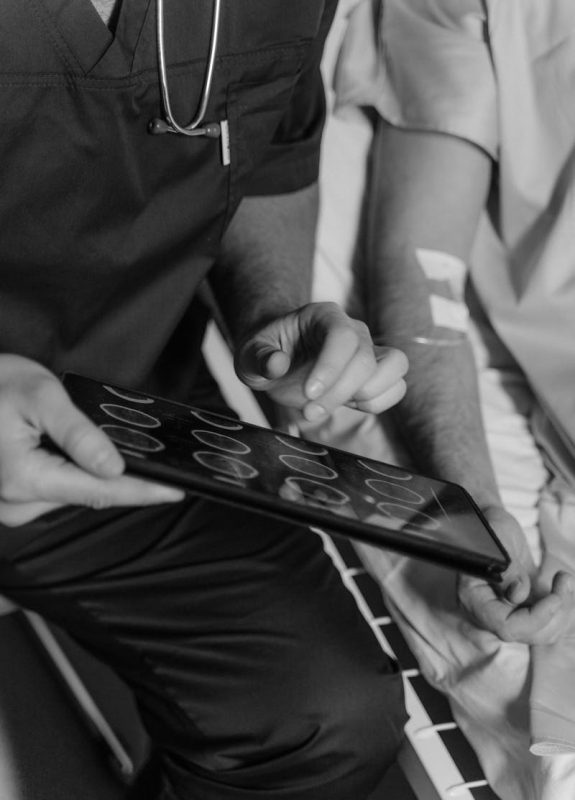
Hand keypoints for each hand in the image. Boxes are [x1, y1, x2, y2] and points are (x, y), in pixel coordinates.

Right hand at [0, 356, 183, 526]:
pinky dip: (79, 474)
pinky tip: (92, 457)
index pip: (100, 492)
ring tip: (122, 453)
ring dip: (101, 476)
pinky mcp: (15, 497)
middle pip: (90, 495)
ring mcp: (12, 504)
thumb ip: (78, 434)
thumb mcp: (41, 396)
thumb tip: (112, 466)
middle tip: (161, 464)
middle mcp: (16, 502)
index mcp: (24, 479)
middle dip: (127, 480)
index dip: (143, 491)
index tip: (176, 491)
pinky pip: (60, 489)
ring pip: (76, 493)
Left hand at [235, 302, 407, 420]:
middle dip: (339, 392)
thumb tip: (276, 365)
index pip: (343, 336)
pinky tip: (347, 406)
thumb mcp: (249, 355)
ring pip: (394, 367)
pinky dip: (377, 403)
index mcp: (324, 316)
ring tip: (332, 406)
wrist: (280, 359)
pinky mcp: (376, 374)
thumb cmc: (266, 354)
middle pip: (366, 359)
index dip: (331, 367)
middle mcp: (353, 329)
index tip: (309, 394)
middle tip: (308, 411)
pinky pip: (396, 387)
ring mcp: (369, 350)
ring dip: (367, 396)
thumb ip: (259, 358)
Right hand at [457, 505, 574, 643]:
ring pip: (542, 632)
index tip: (555, 597)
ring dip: (562, 611)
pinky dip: (561, 607)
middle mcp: (489, 611)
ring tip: (564, 578)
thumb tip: (518, 594)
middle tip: (564, 579)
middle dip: (554, 612)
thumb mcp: (497, 540)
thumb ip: (507, 570)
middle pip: (527, 634)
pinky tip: (561, 583)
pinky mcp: (524, 607)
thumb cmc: (491, 527)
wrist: (494, 523)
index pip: (505, 626)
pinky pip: (547, 621)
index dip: (535, 618)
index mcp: (474, 598)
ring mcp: (507, 611)